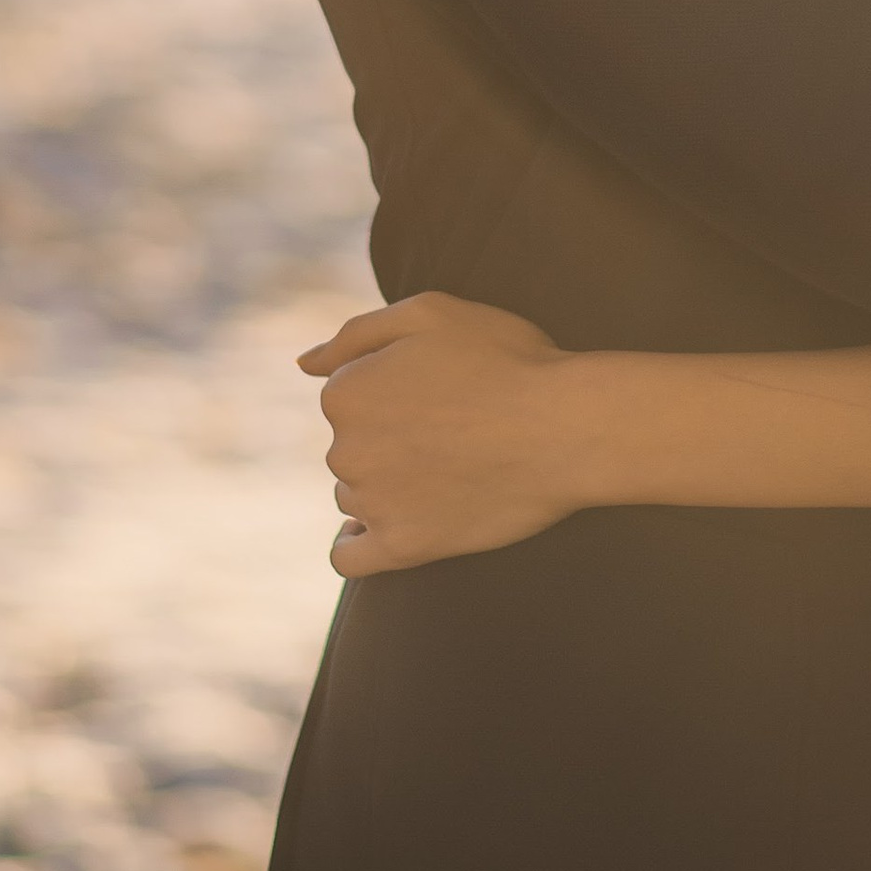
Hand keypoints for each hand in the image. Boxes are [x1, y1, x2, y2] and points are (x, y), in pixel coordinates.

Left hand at [301, 290, 585, 577]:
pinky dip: (356, 545)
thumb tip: (303, 363)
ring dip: (387, 485)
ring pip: (356, 494)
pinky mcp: (402, 547)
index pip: (350, 396)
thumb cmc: (507, 359)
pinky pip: (349, 557)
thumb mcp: (430, 313)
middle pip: (353, 447)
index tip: (442, 391)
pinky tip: (383, 530)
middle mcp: (344, 449)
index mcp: (345, 392)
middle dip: (390, 438)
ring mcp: (371, 502)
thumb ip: (355, 334)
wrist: (567, 427)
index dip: (396, 389)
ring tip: (450, 470)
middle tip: (456, 430)